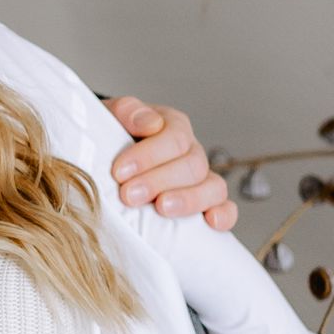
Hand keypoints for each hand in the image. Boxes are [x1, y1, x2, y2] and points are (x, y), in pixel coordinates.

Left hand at [107, 98, 236, 230]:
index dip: (149, 156)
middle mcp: (191, 152)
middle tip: (129, 195)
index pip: (174, 138)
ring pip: (214, 187)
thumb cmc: (111, 139)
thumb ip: (128, 111)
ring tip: (161, 208)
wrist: (107, 159)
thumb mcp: (112, 117)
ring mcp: (202, 180)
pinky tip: (211, 222)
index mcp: (173, 127)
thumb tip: (151, 124)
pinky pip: (226, 210)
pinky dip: (223, 215)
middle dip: (159, 181)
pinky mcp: (205, 205)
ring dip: (189, 200)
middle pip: (192, 165)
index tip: (119, 172)